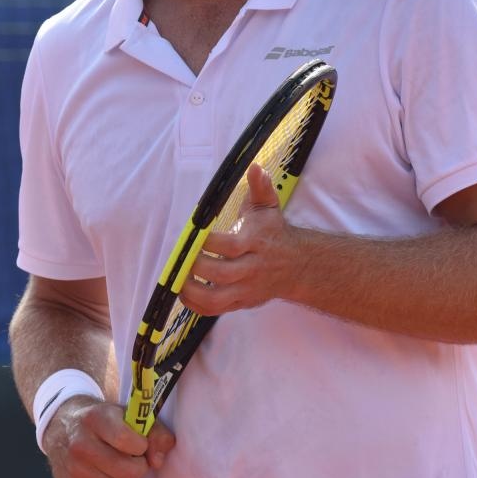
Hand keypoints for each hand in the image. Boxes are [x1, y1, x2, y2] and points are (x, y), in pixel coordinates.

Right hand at [42, 395, 174, 477]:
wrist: (61, 428)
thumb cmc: (102, 422)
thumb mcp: (128, 415)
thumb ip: (155, 433)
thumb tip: (157, 461)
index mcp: (95, 419)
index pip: (127, 441)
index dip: (141, 446)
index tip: (137, 443)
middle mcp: (80, 445)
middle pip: (129, 472)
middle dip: (139, 468)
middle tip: (132, 459)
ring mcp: (74, 470)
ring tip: (120, 469)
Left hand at [179, 164, 305, 315]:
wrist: (299, 265)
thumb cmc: (274, 232)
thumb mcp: (269, 207)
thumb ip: (260, 187)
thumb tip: (254, 167)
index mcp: (256, 242)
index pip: (229, 245)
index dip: (207, 242)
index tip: (193, 236)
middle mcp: (252, 268)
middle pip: (221, 273)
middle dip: (196, 266)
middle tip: (180, 258)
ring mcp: (247, 288)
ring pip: (217, 298)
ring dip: (192, 292)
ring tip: (177, 280)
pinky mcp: (243, 302)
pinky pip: (217, 310)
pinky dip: (197, 306)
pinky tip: (184, 294)